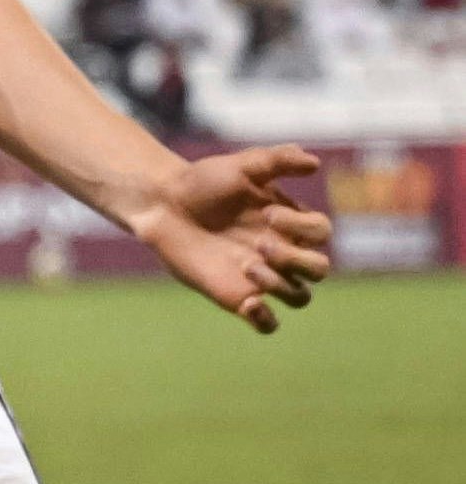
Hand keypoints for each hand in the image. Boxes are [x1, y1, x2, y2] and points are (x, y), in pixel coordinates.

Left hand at [134, 144, 332, 333]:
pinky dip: (267, 321)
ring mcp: (262, 277)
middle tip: (260, 243)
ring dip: (282, 285)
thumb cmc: (203, 182)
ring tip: (247, 267)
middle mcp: (282, 252)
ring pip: (300, 297)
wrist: (163, 204)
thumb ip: (278, 160)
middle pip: (319, 269)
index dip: (303, 226)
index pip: (321, 233)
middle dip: (296, 258)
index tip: (267, 212)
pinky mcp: (237, 297)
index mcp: (289, 223)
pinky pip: (268, 324)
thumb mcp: (241, 165)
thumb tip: (315, 162)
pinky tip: (249, 304)